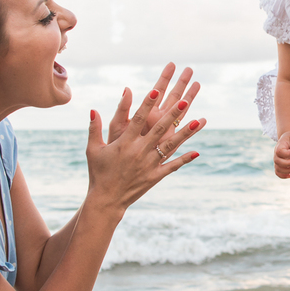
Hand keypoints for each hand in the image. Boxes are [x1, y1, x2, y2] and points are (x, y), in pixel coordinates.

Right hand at [86, 76, 204, 209]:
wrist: (106, 200)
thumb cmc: (98, 172)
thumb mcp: (93, 149)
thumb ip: (94, 128)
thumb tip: (93, 109)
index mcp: (124, 143)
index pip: (138, 119)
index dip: (147, 104)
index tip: (156, 90)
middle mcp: (139, 151)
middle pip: (159, 129)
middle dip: (172, 114)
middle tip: (184, 100)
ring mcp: (149, 164)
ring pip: (170, 146)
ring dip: (184, 133)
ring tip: (197, 122)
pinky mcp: (155, 176)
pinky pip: (172, 166)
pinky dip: (184, 159)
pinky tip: (196, 152)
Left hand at [107, 63, 200, 144]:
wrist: (119, 166)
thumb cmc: (116, 145)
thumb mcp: (118, 124)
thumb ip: (123, 108)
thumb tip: (127, 88)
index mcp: (146, 112)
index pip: (157, 90)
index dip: (164, 78)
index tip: (172, 64)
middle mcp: (157, 119)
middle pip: (172, 97)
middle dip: (181, 83)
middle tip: (190, 69)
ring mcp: (165, 131)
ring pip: (181, 112)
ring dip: (190, 98)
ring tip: (198, 85)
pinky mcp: (169, 145)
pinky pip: (184, 135)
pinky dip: (193, 129)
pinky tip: (202, 120)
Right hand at [274, 131, 289, 178]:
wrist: (288, 139)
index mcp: (279, 146)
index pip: (279, 151)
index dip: (286, 153)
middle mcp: (276, 153)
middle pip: (277, 161)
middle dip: (286, 164)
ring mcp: (277, 159)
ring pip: (277, 168)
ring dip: (286, 171)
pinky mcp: (279, 164)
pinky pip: (277, 172)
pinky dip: (282, 175)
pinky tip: (289, 176)